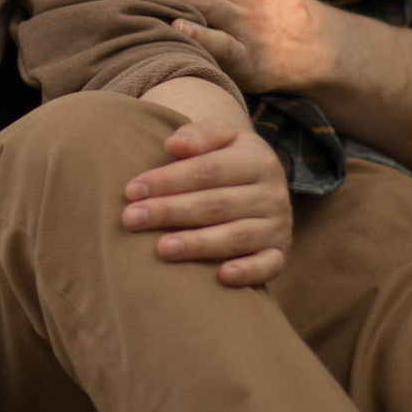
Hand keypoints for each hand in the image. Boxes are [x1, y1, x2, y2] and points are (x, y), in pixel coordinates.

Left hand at [128, 76, 292, 286]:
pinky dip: (248, 272)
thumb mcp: (221, 136)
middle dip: (170, 211)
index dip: (168, 180)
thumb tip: (174, 145)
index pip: (207, 170)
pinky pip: (268, 265)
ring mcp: (278, 226)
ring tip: (162, 248)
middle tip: (131, 219)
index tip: (132, 190)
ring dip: (198, 244)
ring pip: (236, 236)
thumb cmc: (228, 159)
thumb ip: (198, 135)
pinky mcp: (280, 254)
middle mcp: (273, 193)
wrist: (263, 184)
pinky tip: (222, 276)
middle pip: (216, 204)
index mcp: (258, 160)